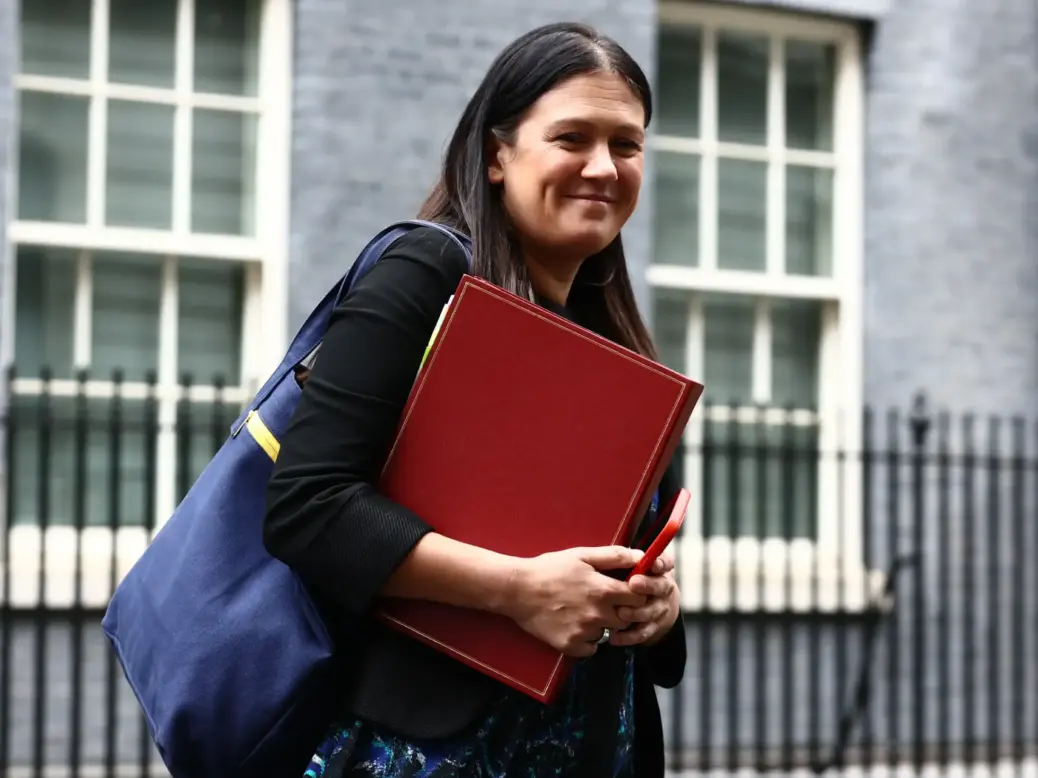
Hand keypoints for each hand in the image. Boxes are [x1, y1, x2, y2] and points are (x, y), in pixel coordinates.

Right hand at [503, 546, 648, 657]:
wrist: (518, 590)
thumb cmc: (550, 568)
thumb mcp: (582, 555)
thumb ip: (614, 556)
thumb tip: (641, 556)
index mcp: (604, 590)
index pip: (640, 598)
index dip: (637, 594)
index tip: (626, 590)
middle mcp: (599, 615)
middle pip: (627, 619)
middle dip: (621, 610)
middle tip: (604, 601)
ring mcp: (585, 633)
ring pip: (609, 633)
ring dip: (603, 625)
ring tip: (584, 611)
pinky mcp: (571, 646)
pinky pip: (591, 648)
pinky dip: (587, 639)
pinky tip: (575, 624)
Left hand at [609, 549, 680, 646]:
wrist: (651, 607)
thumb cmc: (635, 579)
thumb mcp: (632, 566)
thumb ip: (626, 559)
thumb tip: (621, 554)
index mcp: (659, 570)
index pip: (665, 563)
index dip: (661, 563)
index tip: (652, 563)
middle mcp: (664, 588)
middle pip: (661, 586)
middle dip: (648, 584)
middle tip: (633, 583)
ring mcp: (659, 609)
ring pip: (651, 611)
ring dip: (636, 612)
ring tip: (621, 612)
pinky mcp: (653, 628)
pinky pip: (643, 633)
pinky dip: (628, 636)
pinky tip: (614, 636)